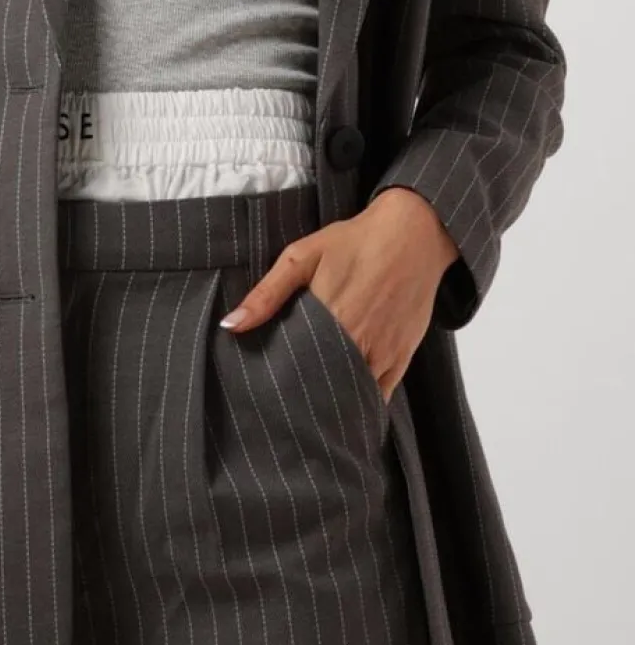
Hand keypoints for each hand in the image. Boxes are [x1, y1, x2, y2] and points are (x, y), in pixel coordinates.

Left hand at [218, 187, 460, 402]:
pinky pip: (380, 394)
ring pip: (352, 396)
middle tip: (283, 406)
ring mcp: (383, 354)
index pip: (296, 370)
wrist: (413, 234)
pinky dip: (362, 402)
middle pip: (324, 388)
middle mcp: (358, 343)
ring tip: (310, 410)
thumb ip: (267, 293)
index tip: (265, 394)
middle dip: (304, 399)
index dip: (281, 385)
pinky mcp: (402, 358)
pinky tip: (344, 404)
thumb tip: (230, 325)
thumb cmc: (354, 241)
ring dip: (333, 403)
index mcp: (328, 320)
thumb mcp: (302, 256)